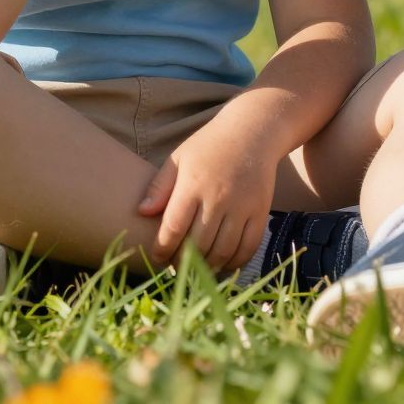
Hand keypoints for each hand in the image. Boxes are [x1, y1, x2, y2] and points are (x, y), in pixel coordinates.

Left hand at [136, 119, 277, 272]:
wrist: (252, 133)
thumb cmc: (209, 146)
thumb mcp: (179, 158)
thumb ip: (159, 187)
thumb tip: (142, 213)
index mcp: (193, 185)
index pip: (173, 228)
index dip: (163, 249)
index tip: (158, 258)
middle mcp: (218, 198)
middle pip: (197, 245)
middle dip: (183, 263)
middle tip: (176, 268)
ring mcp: (242, 207)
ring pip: (222, 251)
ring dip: (208, 267)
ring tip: (197, 270)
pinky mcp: (260, 212)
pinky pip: (248, 247)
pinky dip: (235, 262)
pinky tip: (223, 264)